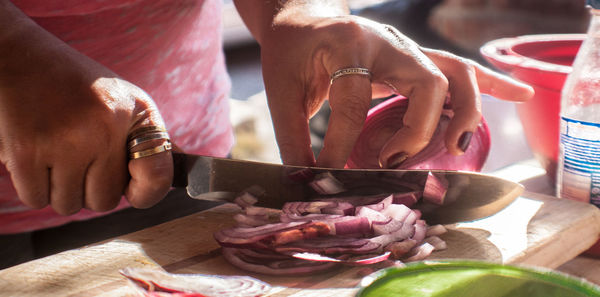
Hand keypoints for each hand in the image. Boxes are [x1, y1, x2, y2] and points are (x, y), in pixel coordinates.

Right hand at [0, 20, 171, 214]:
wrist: (21, 58)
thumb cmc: (79, 86)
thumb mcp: (127, 102)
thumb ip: (152, 138)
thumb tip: (182, 171)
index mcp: (136, 115)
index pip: (158, 177)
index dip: (146, 193)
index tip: (133, 188)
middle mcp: (105, 129)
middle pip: (105, 202)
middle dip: (92, 188)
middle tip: (80, 158)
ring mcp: (65, 141)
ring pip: (69, 205)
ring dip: (61, 189)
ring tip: (57, 154)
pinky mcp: (26, 151)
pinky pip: (37, 199)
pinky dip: (35, 187)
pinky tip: (36, 156)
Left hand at [260, 14, 533, 167]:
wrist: (304, 18)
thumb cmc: (291, 51)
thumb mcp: (281, 89)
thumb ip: (293, 136)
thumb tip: (308, 183)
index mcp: (347, 43)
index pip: (355, 97)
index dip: (342, 143)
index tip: (329, 172)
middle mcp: (387, 41)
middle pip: (428, 81)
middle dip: (420, 128)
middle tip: (396, 160)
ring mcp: (407, 47)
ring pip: (454, 73)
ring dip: (466, 112)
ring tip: (458, 146)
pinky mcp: (416, 57)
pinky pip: (461, 69)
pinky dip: (491, 83)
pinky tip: (522, 93)